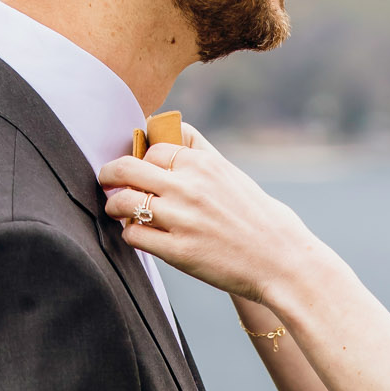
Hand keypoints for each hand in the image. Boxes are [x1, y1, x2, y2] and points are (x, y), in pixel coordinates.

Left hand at [99, 125, 316, 305]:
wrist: (283, 260)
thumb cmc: (259, 218)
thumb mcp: (231, 173)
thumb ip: (198, 150)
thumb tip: (163, 130)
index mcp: (204, 163)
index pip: (152, 148)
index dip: (140, 158)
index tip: (136, 170)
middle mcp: (189, 187)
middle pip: (128, 167)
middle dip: (110, 174)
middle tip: (106, 181)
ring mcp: (182, 219)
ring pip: (123, 202)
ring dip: (116, 205)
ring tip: (119, 211)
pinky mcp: (178, 251)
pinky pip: (134, 235)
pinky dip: (131, 233)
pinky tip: (142, 235)